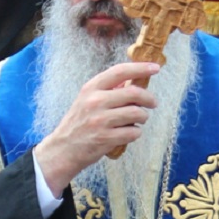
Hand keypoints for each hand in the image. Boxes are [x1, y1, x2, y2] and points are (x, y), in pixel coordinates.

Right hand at [35, 62, 160, 194]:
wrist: (63, 150)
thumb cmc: (78, 124)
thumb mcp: (86, 100)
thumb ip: (108, 90)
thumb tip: (133, 79)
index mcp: (91, 88)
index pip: (119, 71)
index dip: (140, 68)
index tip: (155, 68)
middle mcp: (95, 101)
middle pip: (134, 93)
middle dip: (149, 98)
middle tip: (153, 103)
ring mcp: (100, 121)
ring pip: (137, 113)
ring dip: (143, 117)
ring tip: (139, 120)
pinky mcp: (106, 138)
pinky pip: (133, 132)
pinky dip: (136, 133)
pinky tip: (129, 133)